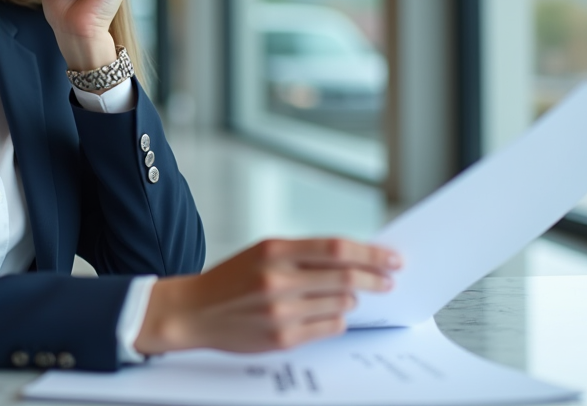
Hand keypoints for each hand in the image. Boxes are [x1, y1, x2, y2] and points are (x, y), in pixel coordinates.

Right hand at [134, 238, 400, 355]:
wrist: (194, 311)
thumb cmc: (231, 279)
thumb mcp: (262, 252)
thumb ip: (303, 254)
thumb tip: (351, 258)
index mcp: (274, 250)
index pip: (336, 248)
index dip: (370, 253)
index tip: (392, 258)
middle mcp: (278, 279)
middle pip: (345, 277)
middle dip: (374, 279)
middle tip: (388, 281)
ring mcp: (281, 311)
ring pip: (340, 304)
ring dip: (351, 299)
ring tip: (347, 295)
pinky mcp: (282, 338)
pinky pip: (329, 327)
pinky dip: (337, 318)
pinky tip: (329, 312)